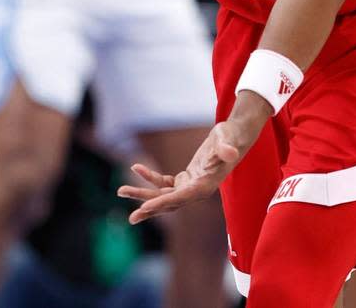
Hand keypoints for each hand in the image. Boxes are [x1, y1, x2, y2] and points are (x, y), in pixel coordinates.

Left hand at [118, 117, 254, 223]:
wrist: (235, 135)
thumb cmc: (231, 137)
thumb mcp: (228, 140)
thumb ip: (227, 149)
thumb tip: (230, 153)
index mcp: (205, 186)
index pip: (181, 198)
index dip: (163, 203)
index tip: (145, 207)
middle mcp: (197, 191)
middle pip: (169, 202)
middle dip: (149, 207)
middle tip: (131, 219)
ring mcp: (190, 186)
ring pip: (163, 194)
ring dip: (143, 194)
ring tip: (120, 191)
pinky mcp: (186, 179)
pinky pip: (164, 182)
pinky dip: (150, 177)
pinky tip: (136, 168)